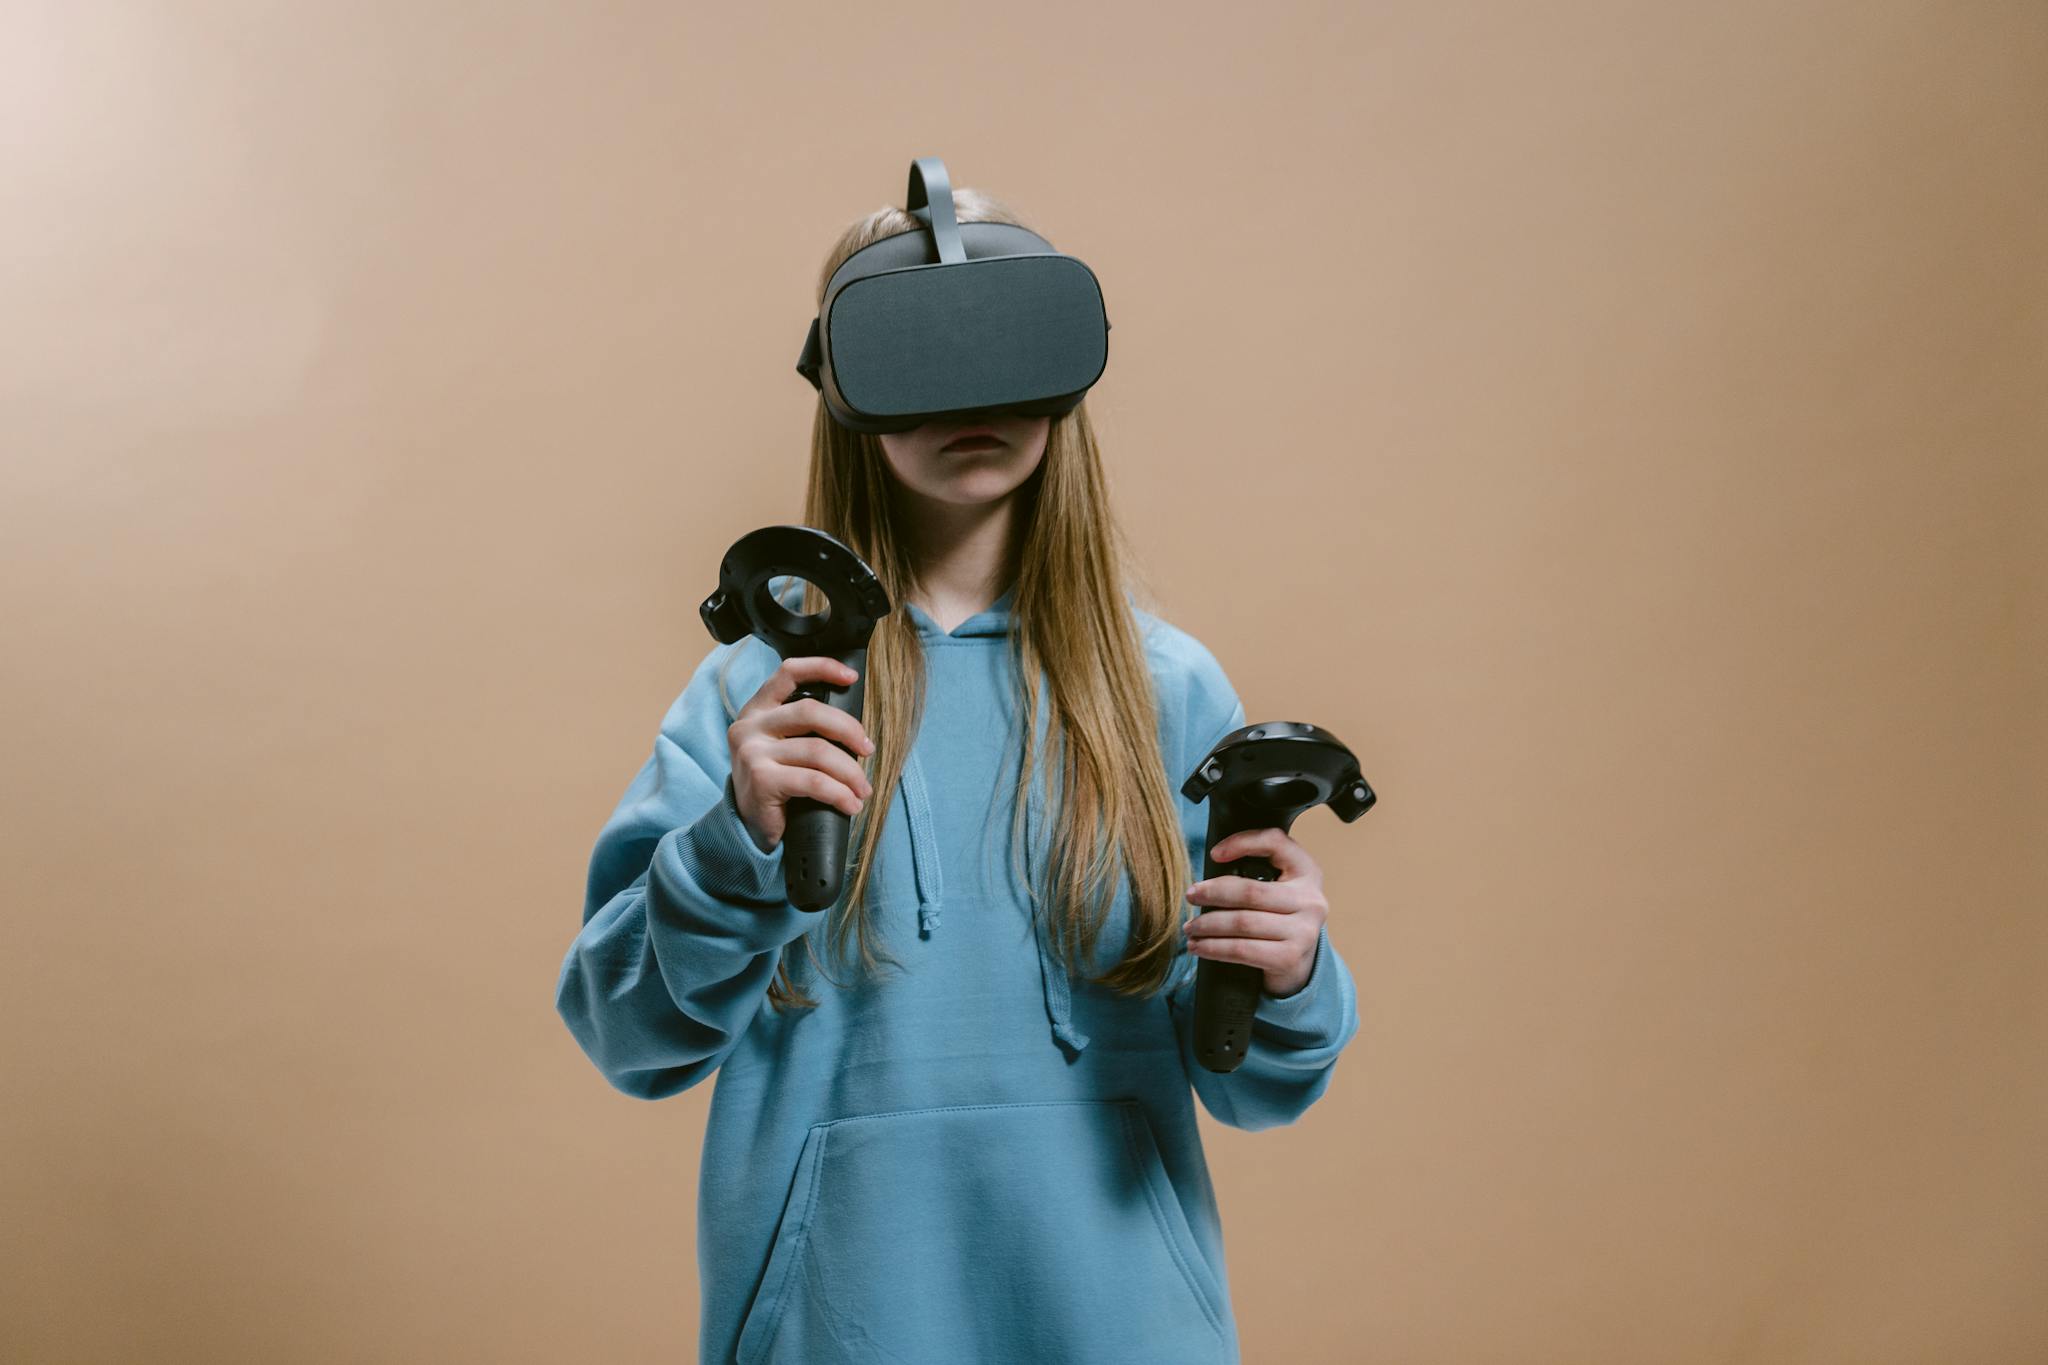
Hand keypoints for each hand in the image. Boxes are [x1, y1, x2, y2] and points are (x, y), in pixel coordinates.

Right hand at [728, 656, 875, 850]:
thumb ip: (803, 728)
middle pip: (811, 711)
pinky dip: (840, 794)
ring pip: (818, 751)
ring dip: (851, 773)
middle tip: (868, 749)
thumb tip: (854, 727)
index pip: (788, 673)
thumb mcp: (781, 747)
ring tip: (862, 790)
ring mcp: (752, 752)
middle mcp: (750, 726)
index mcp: (757, 710)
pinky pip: (814, 782)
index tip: (852, 677)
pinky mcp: (761, 780)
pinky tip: (851, 805)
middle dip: (849, 729)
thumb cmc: (775, 785)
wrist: (748, 828)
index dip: (822, 668)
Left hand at [1182, 827, 1326, 998]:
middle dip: (1213, 893)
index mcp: (1307, 872)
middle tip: (1190, 897)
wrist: (1300, 963)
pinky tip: (1199, 947)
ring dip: (1208, 925)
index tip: (1214, 854)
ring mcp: (1303, 932)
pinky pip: (1241, 950)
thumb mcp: (1278, 886)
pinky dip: (1214, 948)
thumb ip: (1256, 868)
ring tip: (1190, 928)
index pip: (1276, 842)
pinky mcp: (1289, 958)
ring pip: (1242, 922)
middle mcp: (1311, 900)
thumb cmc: (1278, 917)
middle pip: (1251, 890)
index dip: (1242, 842)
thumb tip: (1215, 860)